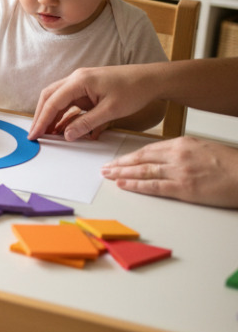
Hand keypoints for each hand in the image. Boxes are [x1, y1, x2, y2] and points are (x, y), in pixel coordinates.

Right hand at [30, 66, 147, 140]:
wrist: (151, 80)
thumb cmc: (134, 89)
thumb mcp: (111, 110)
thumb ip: (86, 123)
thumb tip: (68, 135)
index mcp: (80, 81)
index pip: (53, 102)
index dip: (42, 120)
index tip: (34, 134)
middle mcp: (76, 79)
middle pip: (49, 97)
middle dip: (41, 116)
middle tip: (36, 134)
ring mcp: (81, 84)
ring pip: (58, 100)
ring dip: (52, 116)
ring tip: (48, 134)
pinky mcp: (87, 90)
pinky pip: (70, 103)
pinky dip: (65, 115)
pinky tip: (64, 128)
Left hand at [102, 136, 237, 208]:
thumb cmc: (231, 163)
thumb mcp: (203, 148)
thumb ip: (182, 152)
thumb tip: (165, 158)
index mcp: (182, 143)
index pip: (148, 149)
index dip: (130, 156)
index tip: (119, 159)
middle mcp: (177, 155)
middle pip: (141, 159)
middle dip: (120, 164)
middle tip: (105, 167)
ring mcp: (179, 171)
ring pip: (142, 171)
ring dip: (122, 173)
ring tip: (108, 175)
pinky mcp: (183, 188)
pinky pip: (153, 186)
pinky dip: (135, 185)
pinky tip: (123, 184)